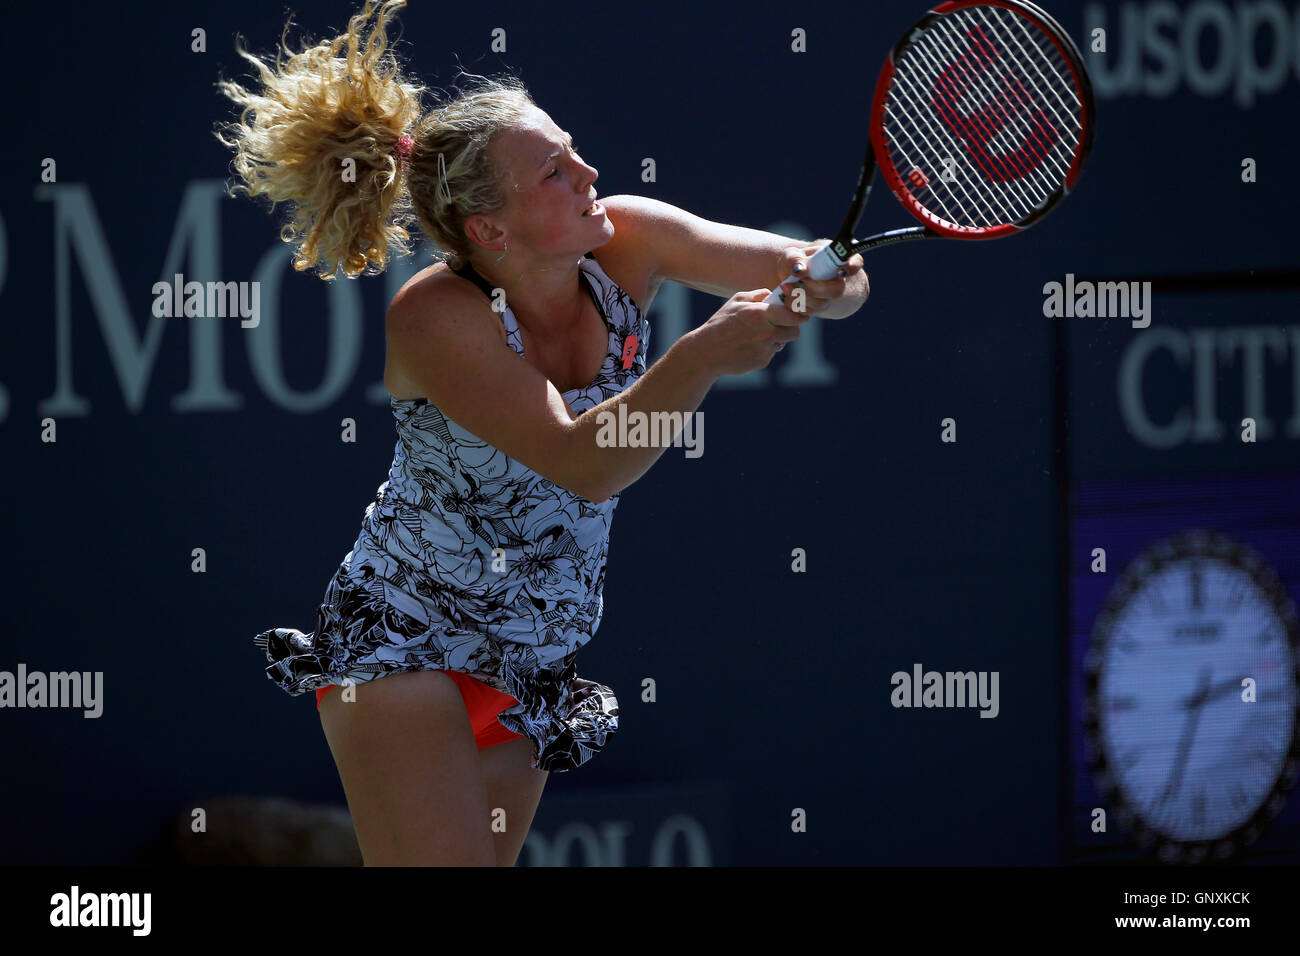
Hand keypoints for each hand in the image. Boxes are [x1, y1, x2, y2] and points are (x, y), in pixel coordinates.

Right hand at [688, 289, 809, 376]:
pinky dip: (764, 349)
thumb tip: (774, 294)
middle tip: (783, 325)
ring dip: (776, 338)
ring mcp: (765, 349)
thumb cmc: (720, 323)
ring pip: (782, 342)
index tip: (798, 314)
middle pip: (794, 332)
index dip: (799, 315)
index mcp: (761, 314)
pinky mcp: (762, 361)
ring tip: (757, 335)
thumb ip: (758, 295)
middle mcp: (766, 333)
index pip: (793, 315)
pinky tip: (748, 346)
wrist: (706, 352)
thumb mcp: (736, 301)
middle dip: (791, 328)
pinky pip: (771, 353)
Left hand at [775, 241, 866, 316]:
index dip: (851, 266)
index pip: (855, 262)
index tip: (842, 269)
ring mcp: (831, 298)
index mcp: (840, 260)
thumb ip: (794, 258)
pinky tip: (785, 296)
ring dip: (800, 297)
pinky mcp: (818, 310)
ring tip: (785, 287)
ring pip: (821, 304)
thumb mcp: (794, 254)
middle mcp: (840, 281)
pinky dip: (795, 305)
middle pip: (836, 290)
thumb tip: (799, 270)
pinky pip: (809, 312)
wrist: (795, 279)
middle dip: (814, 288)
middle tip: (798, 281)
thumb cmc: (798, 262)